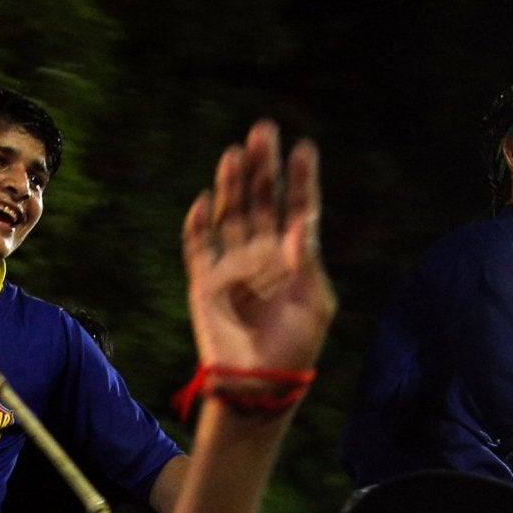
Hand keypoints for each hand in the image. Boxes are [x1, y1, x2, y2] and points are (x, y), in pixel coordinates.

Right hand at [181, 121, 334, 377]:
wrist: (258, 381)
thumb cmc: (295, 346)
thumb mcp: (315, 304)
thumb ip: (307, 262)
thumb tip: (298, 224)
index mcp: (294, 257)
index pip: (298, 208)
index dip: (300, 179)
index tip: (304, 147)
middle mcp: (262, 254)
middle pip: (262, 200)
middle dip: (262, 167)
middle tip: (262, 131)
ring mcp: (232, 266)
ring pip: (230, 215)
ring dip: (231, 185)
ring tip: (234, 154)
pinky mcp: (205, 283)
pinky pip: (197, 247)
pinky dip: (197, 225)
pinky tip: (202, 202)